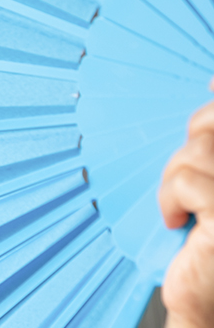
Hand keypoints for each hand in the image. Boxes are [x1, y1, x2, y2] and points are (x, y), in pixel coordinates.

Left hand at [159, 93, 213, 327]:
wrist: (205, 300)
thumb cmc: (204, 237)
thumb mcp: (208, 181)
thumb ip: (210, 141)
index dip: (211, 107)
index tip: (209, 80)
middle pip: (210, 126)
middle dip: (189, 146)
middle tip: (184, 183)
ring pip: (196, 151)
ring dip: (173, 180)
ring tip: (183, 210)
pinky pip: (188, 181)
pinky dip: (171, 199)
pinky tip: (180, 223)